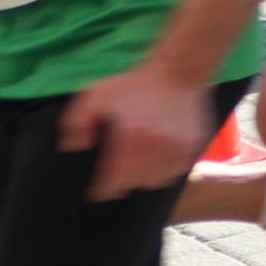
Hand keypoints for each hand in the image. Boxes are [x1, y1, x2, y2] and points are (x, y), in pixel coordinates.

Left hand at [64, 67, 210, 201]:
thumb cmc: (132, 84)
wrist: (176, 72)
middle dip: (123, 182)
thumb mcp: (97, 93)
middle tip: (117, 176)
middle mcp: (156, 142)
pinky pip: (176, 171)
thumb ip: (77, 120)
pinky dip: (164, 173)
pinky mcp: (192, 145)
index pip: (115, 174)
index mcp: (131, 132)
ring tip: (136, 170)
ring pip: (157, 179)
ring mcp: (177, 145)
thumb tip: (74, 147)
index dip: (105, 189)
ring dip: (143, 179)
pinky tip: (156, 164)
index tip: (98, 194)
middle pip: (135, 181)